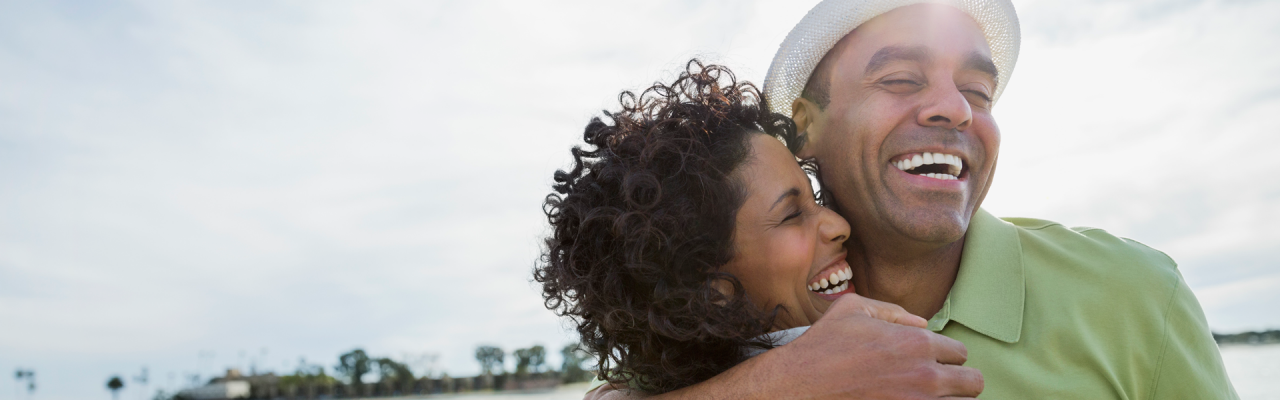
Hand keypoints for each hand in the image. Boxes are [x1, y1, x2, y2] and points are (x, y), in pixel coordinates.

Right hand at [763, 294, 982, 397]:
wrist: (798, 385)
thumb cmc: (823, 346)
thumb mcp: (853, 309)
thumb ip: (893, 311)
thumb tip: (921, 323)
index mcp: (916, 342)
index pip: (961, 352)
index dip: (946, 355)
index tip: (931, 360)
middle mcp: (925, 374)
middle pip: (973, 382)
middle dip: (959, 381)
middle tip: (939, 382)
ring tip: (930, 396)